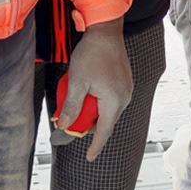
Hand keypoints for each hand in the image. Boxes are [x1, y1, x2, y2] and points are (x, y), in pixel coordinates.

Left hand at [57, 20, 130, 160]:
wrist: (106, 31)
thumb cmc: (91, 55)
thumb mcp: (76, 83)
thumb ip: (71, 106)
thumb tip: (64, 125)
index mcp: (114, 100)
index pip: (104, 131)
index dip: (95, 146)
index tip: (89, 157)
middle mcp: (124, 97)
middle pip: (107, 121)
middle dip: (91, 128)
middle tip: (72, 127)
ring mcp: (127, 88)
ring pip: (110, 110)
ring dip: (95, 114)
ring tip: (78, 110)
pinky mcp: (125, 81)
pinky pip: (112, 99)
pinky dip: (100, 103)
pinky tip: (88, 96)